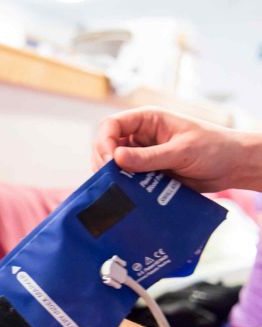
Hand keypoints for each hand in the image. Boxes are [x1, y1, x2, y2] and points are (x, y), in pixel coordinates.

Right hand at [92, 106, 260, 191]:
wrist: (234, 167)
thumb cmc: (214, 148)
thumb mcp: (181, 151)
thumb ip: (148, 157)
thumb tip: (117, 158)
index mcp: (147, 120)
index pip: (111, 125)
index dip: (104, 142)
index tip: (109, 161)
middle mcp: (140, 136)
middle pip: (106, 145)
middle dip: (104, 162)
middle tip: (111, 180)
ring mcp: (142, 155)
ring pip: (113, 164)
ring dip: (112, 177)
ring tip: (119, 189)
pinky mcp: (146, 173)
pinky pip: (126, 179)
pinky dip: (123, 187)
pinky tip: (126, 196)